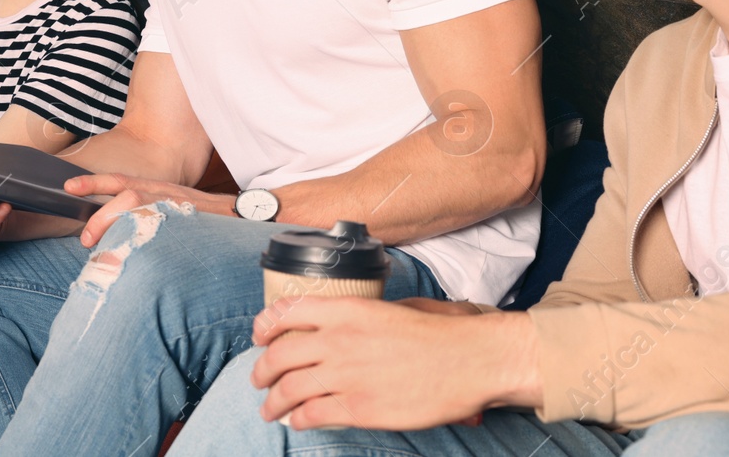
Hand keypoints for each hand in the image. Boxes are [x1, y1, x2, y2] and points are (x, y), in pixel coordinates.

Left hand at [63, 172, 236, 247]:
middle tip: (86, 240)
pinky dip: (140, 239)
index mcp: (158, 188)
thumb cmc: (206, 216)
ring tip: (100, 249)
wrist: (246, 214)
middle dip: (100, 215)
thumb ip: (148, 211)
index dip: (94, 181)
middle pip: (125, 193)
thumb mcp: (174, 205)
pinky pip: (157, 228)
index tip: (68, 186)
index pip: (121, 180)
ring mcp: (176, 206)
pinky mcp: (187, 222)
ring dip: (114, 225)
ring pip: (138, 206)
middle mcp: (164, 192)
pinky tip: (132, 256)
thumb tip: (119, 230)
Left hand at [249, 296, 540, 431]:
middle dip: (262, 369)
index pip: (289, 311)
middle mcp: (340, 339)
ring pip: (290, 388)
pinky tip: (299, 420)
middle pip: (280, 353)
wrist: (470, 360)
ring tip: (269, 408)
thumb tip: (347, 325)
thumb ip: (363, 316)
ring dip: (273, 400)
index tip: (259, 335)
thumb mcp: (395, 308)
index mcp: (349, 310)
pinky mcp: (358, 408)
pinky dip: (299, 418)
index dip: (267, 324)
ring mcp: (347, 375)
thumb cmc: (439, 335)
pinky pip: (313, 414)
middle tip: (258, 378)